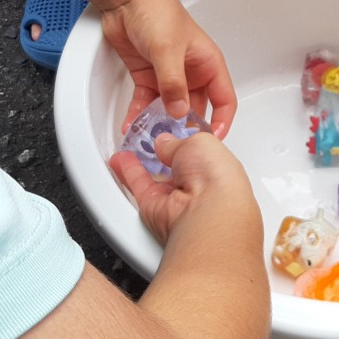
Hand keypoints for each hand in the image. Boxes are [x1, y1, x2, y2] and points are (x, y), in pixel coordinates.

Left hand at [99, 0, 236, 136]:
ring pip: (169, 109)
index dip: (221, 122)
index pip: (224, 100)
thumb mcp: (168, 50)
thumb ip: (173, 83)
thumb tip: (178, 112)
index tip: (211, 141)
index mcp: (208, 65)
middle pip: (195, 109)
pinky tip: (132, 127)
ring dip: (160, 126)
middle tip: (176, 148)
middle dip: (185, 129)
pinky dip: (140, 116)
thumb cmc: (157, 11)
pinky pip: (147, 103)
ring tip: (151, 142)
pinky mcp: (148, 77)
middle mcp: (192, 73)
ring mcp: (170, 76)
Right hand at [110, 132, 257, 244]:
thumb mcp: (199, 142)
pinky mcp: (155, 207)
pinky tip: (121, 159)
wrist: (205, 208)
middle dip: (165, 154)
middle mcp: (198, 186)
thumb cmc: (216, 176)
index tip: (171, 130)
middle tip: (150, 138)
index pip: (199, 154)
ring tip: (131, 144)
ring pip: (155, 177)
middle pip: (176, 167)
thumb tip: (165, 142)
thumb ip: (178, 141)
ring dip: (142, 162)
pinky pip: (139, 186)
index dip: (186, 142)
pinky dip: (128, 172)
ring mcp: (176, 198)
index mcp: (217, 168)